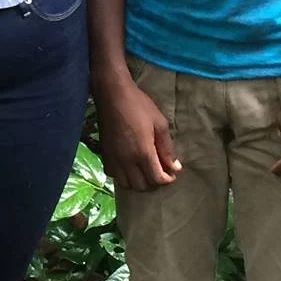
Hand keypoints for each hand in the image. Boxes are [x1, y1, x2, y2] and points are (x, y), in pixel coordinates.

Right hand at [93, 72, 182, 191]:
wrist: (112, 94)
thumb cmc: (139, 105)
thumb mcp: (160, 123)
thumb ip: (167, 148)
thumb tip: (175, 167)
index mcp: (143, 152)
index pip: (156, 179)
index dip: (167, 180)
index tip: (171, 173)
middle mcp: (127, 160)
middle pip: (141, 186)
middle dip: (153, 183)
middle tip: (160, 172)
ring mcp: (114, 158)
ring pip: (126, 184)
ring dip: (137, 182)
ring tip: (145, 171)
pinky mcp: (105, 154)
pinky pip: (112, 175)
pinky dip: (122, 176)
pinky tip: (129, 166)